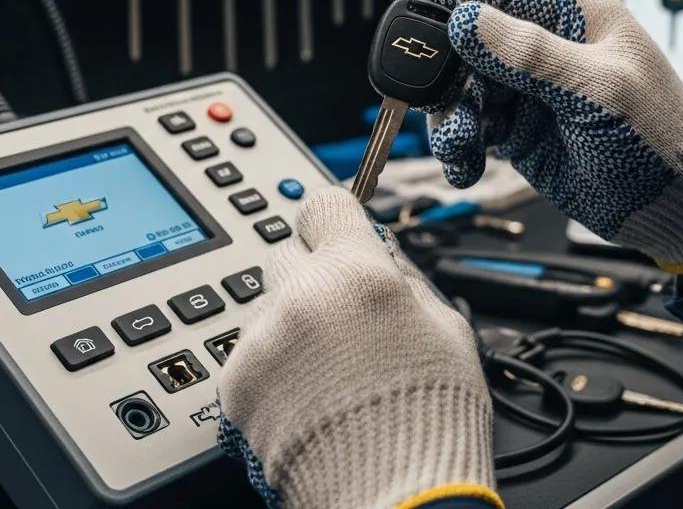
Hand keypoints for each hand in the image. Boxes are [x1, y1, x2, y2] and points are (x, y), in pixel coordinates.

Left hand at [217, 187, 499, 508]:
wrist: (396, 496)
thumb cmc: (431, 418)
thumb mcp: (446, 326)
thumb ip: (404, 276)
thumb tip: (380, 251)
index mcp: (358, 272)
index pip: (323, 203)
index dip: (334, 218)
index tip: (337, 229)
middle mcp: (303, 296)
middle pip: (289, 252)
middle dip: (313, 274)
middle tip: (341, 313)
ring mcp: (264, 340)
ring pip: (266, 302)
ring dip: (290, 320)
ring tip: (327, 367)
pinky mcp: (237, 383)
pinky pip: (248, 349)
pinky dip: (271, 363)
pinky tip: (306, 392)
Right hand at [403, 0, 682, 274]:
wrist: (678, 208)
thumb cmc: (658, 140)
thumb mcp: (598, 92)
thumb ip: (532, 56)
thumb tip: (467, 20)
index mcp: (576, 17)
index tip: (410, 10)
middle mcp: (549, 47)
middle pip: (472, 40)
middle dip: (446, 71)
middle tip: (431, 99)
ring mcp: (532, 89)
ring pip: (466, 86)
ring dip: (450, 114)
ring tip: (458, 146)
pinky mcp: (522, 129)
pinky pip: (473, 125)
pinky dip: (460, 143)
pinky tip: (465, 165)